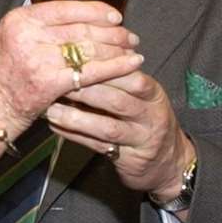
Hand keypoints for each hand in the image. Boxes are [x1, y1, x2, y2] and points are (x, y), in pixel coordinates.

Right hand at [0, 1, 141, 139]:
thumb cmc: (2, 78)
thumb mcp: (12, 41)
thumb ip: (40, 28)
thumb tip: (80, 19)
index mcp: (19, 19)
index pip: (66, 8)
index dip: (95, 11)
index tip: (114, 15)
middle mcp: (27, 34)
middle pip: (81, 28)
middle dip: (111, 32)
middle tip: (129, 36)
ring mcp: (38, 57)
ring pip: (89, 48)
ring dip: (117, 48)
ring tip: (133, 50)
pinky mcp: (50, 81)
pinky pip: (92, 70)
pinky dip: (117, 66)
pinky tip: (132, 64)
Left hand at [45, 68, 195, 202]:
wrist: (170, 163)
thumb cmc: (146, 121)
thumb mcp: (142, 97)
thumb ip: (120, 79)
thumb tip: (82, 59)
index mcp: (153, 93)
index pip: (130, 76)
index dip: (104, 69)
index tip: (76, 62)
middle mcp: (150, 115)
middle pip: (117, 100)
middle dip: (86, 91)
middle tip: (58, 83)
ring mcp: (140, 138)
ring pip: (107, 127)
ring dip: (76, 118)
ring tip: (51, 109)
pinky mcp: (128, 159)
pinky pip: (98, 147)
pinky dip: (75, 136)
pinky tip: (57, 127)